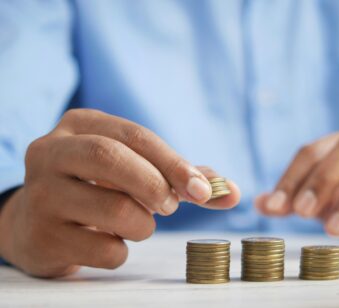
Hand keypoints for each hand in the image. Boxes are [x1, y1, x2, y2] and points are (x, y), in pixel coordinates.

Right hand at [0, 109, 239, 276]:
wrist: (36, 222)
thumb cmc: (97, 188)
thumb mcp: (131, 169)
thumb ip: (181, 177)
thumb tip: (232, 192)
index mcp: (80, 125)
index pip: (134, 135)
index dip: (174, 162)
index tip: (203, 190)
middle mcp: (51, 152)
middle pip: (111, 158)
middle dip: (155, 185)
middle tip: (170, 207)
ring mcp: (40, 194)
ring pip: (114, 210)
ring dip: (143, 224)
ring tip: (136, 223)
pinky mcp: (41, 236)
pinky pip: (104, 249)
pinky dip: (121, 251)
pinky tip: (109, 242)